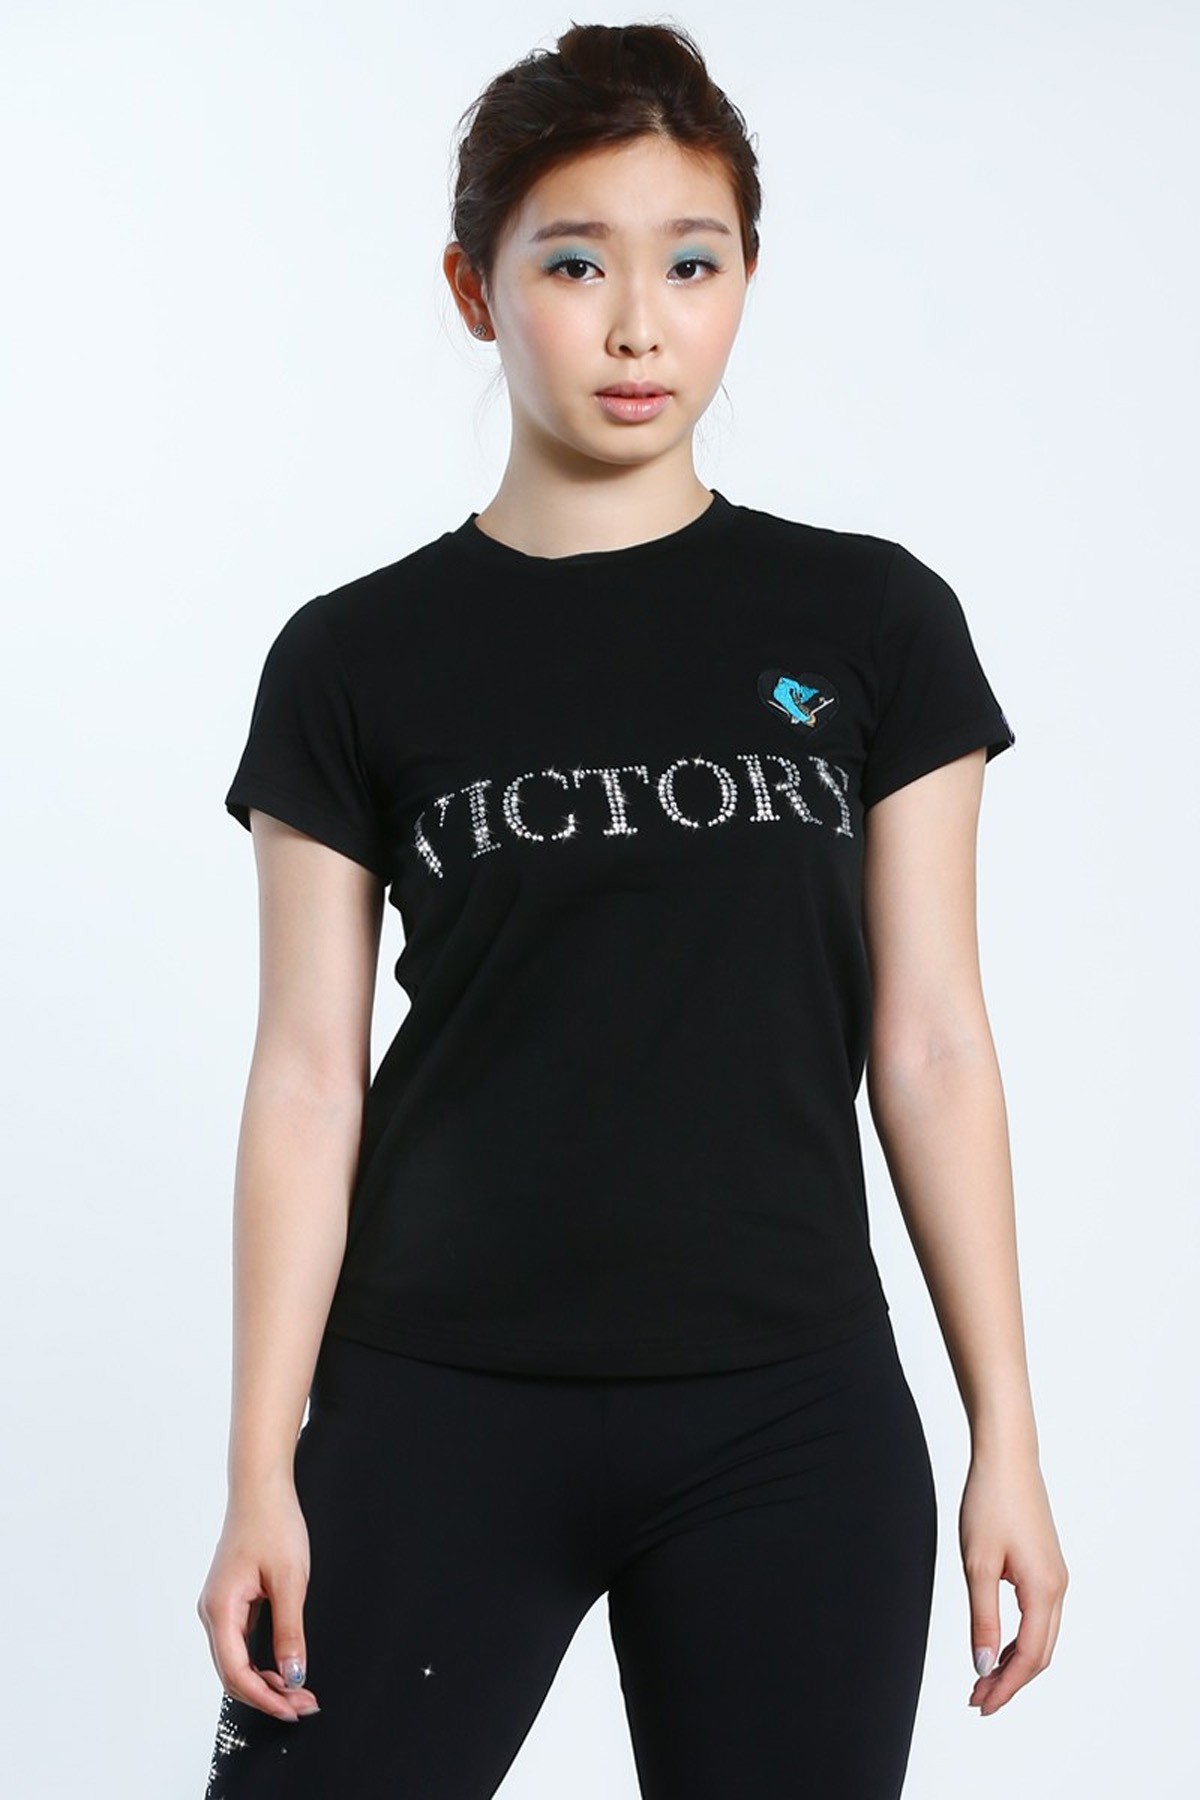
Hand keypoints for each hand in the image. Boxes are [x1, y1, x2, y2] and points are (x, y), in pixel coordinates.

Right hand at [196, 1473, 321, 1721]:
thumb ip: (290, 1632)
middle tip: (303, 1704)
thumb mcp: (290, 1580)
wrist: (261, 1487)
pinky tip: (282, 1664)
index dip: (265, 1698)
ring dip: (264, 1680)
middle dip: (267, 1695)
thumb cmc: (273, 1524)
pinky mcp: (229, 1600)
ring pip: (235, 1661)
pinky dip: (260, 1660)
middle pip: (232, 1673)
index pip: (236, 1673)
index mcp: (221, 1609)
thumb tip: (293, 1676)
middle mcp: (212, 1612)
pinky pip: (239, 1643)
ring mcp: (218, 1606)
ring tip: (298, 1689)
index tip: (294, 1709)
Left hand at [959, 1445, 1067, 1715]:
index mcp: (1044, 1591)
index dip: (1005, 1686)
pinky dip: (1019, 1637)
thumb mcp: (977, 1565)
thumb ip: (981, 1619)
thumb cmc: (990, 1502)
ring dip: (1014, 1661)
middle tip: (977, 1699)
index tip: (980, 1704)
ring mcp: (1055, 1576)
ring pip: (1041, 1636)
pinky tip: (996, 1642)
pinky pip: (1039, 1616)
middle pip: (1040, 1653)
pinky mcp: (1046, 1565)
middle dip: (1009, 1681)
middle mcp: (1058, 1588)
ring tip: (981, 1676)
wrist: (1006, 1457)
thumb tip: (982, 1665)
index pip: (1028, 1657)